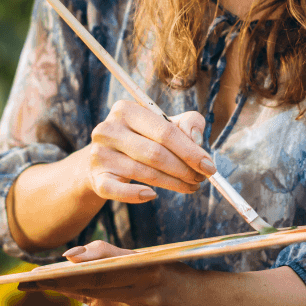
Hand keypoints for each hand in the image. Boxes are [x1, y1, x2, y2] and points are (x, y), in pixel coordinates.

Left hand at [19, 240, 206, 305]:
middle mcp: (143, 297)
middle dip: (60, 282)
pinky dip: (97, 302)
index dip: (69, 267)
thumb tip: (71, 257)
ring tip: (46, 282)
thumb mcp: (145, 256)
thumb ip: (110, 255)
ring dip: (72, 290)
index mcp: (147, 270)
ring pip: (95, 302)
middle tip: (30, 279)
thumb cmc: (167, 271)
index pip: (100, 267)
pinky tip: (87, 294)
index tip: (43, 268)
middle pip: (91, 288)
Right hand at [87, 103, 215, 202]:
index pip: (164, 131)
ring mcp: (99, 154)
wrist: (106, 157)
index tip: (209, 166)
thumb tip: (196, 138)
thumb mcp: (164, 124)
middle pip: (154, 153)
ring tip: (190, 186)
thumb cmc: (142, 138)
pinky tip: (153, 195)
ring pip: (142, 172)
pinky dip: (137, 195)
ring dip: (172, 183)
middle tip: (201, 179)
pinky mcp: (96, 177)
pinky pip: (117, 191)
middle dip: (184, 169)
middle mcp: (108, 129)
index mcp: (125, 109)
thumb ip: (187, 124)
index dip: (191, 151)